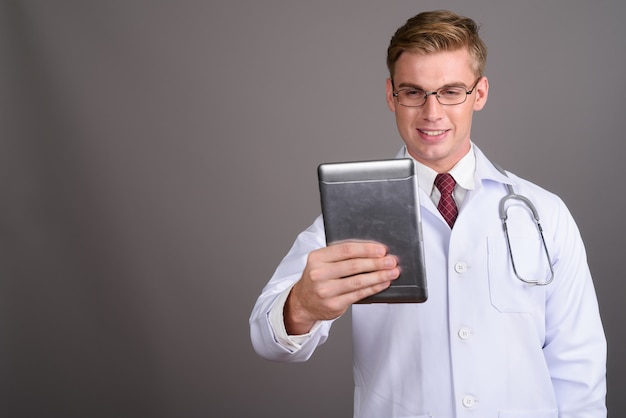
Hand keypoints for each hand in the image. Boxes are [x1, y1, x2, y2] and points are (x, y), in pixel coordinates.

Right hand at [284, 241, 399, 334]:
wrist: (302, 302)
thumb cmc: (318, 278)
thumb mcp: (322, 261)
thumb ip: (340, 255)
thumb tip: (371, 250)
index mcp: (317, 257)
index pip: (346, 250)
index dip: (366, 249)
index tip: (381, 249)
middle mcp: (319, 274)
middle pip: (354, 265)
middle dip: (376, 262)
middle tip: (391, 261)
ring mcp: (326, 291)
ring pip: (358, 281)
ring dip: (379, 276)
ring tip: (392, 272)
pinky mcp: (334, 304)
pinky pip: (359, 294)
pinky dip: (374, 288)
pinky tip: (383, 283)